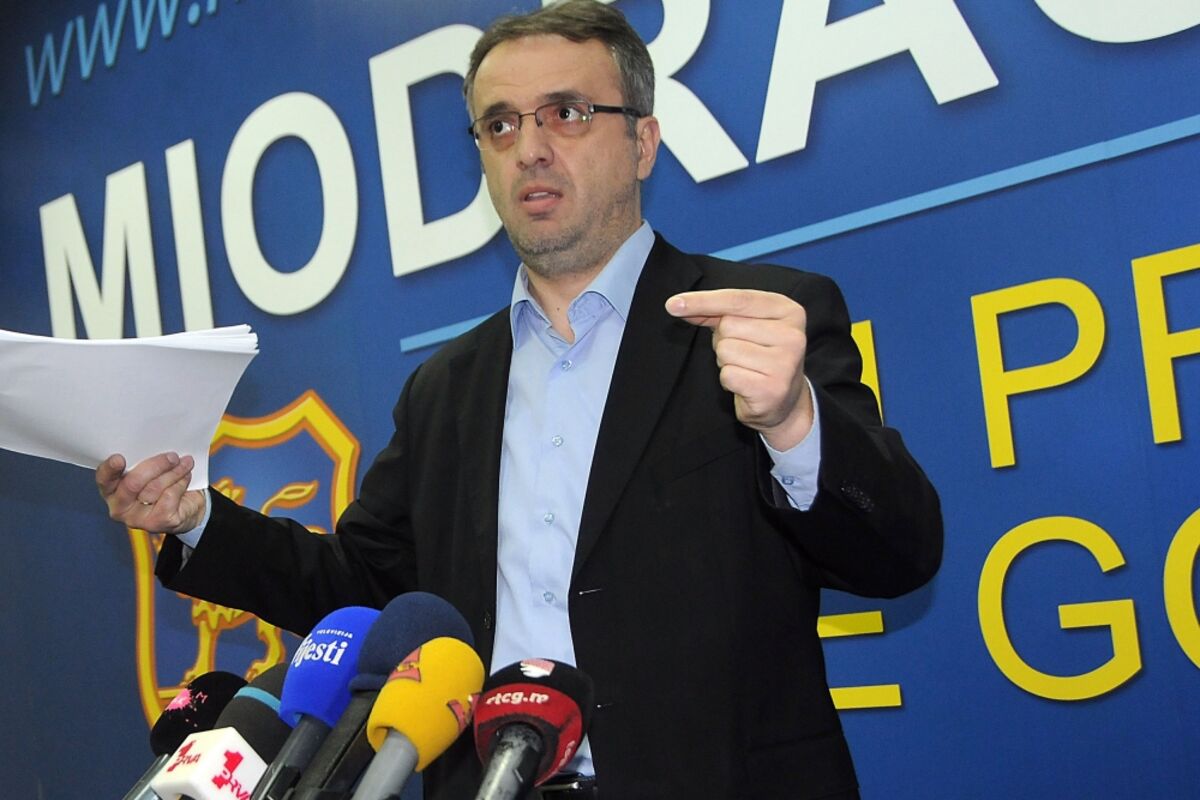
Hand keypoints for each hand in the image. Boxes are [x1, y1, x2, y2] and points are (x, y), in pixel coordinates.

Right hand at [96, 452, 206, 533]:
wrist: (186, 509)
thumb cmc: (163, 485)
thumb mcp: (150, 470)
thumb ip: (142, 461)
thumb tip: (154, 443)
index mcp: (111, 490)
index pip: (104, 479)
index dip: (110, 469)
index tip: (119, 458)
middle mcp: (119, 506)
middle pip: (133, 483)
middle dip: (155, 465)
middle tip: (172, 456)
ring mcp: (137, 518)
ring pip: (155, 487)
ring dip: (174, 471)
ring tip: (185, 462)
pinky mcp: (157, 523)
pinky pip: (170, 496)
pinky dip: (181, 483)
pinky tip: (186, 477)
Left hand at [666, 288, 812, 449]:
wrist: (784, 402)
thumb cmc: (760, 357)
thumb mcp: (746, 327)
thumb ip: (715, 313)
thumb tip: (678, 305)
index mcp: (789, 311)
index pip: (738, 299)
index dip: (703, 301)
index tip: (672, 304)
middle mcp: (793, 335)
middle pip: (729, 325)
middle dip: (724, 340)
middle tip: (744, 354)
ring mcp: (785, 363)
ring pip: (726, 350)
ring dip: (726, 362)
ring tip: (746, 368)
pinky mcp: (772, 389)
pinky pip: (728, 374)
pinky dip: (728, 380)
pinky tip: (746, 384)